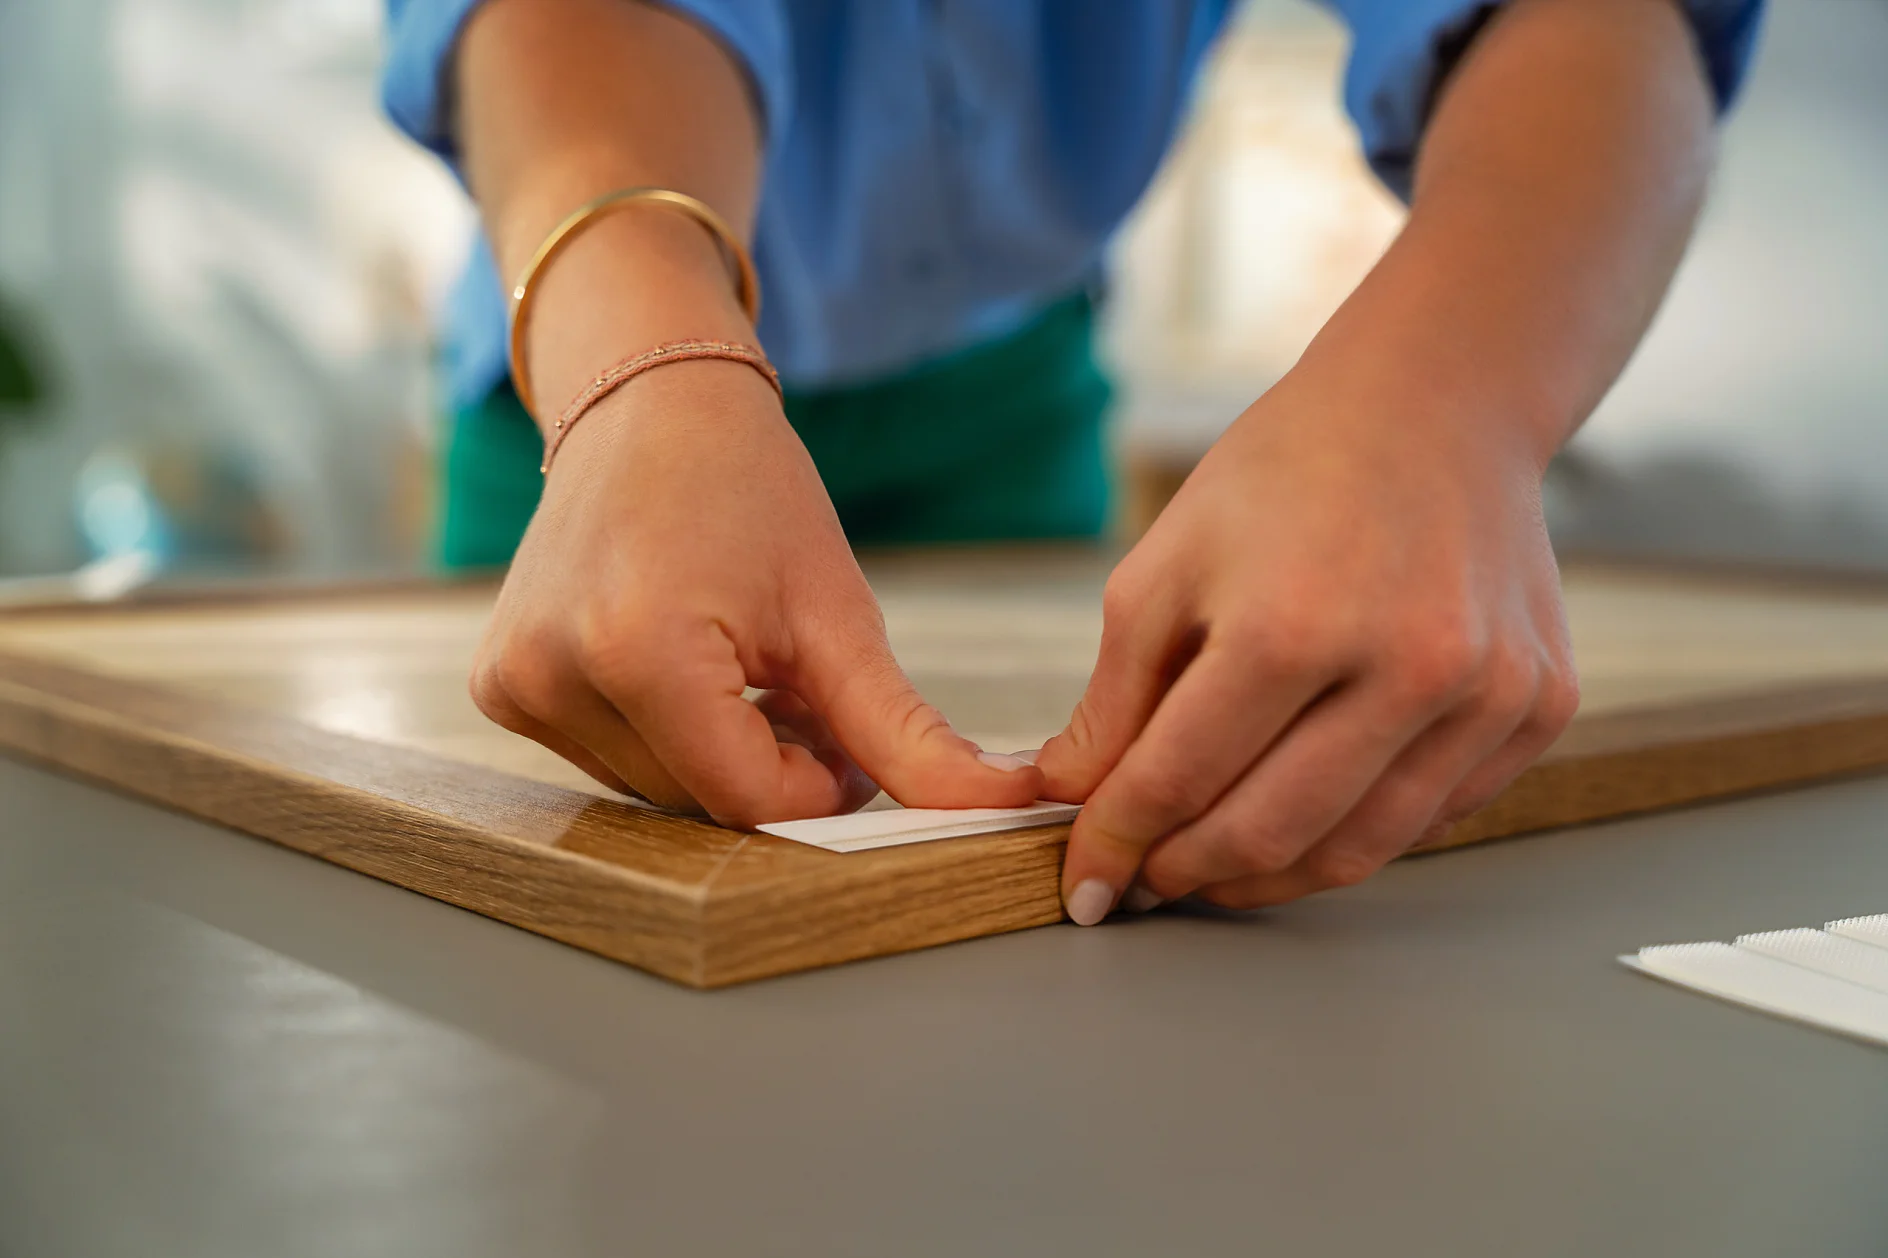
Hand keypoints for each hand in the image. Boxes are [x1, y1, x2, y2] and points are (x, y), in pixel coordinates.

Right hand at [470, 361, 1043, 823]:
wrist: (648, 402)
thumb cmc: (748, 490)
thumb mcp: (836, 613)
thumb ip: (905, 728)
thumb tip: (1000, 804)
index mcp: (637, 654)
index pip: (750, 799)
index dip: (820, 786)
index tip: (850, 735)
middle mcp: (552, 677)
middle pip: (700, 802)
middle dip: (772, 769)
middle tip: (805, 691)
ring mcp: (515, 685)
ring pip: (657, 792)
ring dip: (720, 757)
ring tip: (751, 670)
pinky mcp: (501, 687)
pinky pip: (609, 760)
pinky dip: (666, 736)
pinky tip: (690, 666)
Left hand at [1037, 363, 1578, 920]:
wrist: (1437, 404)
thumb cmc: (1285, 476)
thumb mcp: (1167, 566)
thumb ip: (1113, 699)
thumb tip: (1070, 801)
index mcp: (1293, 622)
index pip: (1180, 779)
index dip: (1117, 842)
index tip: (1086, 882)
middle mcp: (1408, 665)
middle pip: (1269, 833)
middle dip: (1186, 874)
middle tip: (1145, 879)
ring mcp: (1488, 692)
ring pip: (1358, 850)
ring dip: (1269, 878)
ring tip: (1212, 868)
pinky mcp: (1538, 705)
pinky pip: (1432, 818)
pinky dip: (1356, 834)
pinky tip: (1305, 816)